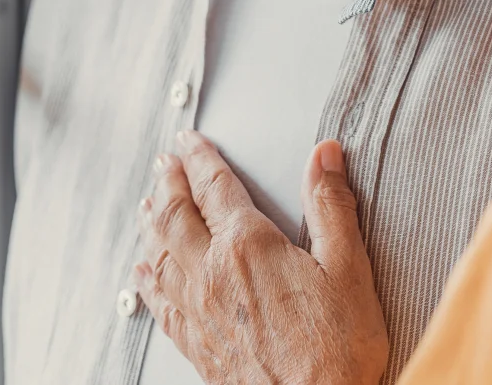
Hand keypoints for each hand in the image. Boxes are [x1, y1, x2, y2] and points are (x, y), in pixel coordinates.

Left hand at [133, 131, 387, 384]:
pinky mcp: (196, 346)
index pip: (214, 186)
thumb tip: (324, 155)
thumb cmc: (337, 350)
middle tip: (163, 162)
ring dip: (151, 223)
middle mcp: (212, 274)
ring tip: (147, 205)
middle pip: (176, 215)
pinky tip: (143, 273)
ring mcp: (198, 312)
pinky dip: (146, 279)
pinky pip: (159, 303)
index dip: (199, 158)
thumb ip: (331, 207)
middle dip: (168, 183)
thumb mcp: (349, 268)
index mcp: (248, 246)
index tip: (188, 141)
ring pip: (160, 254)